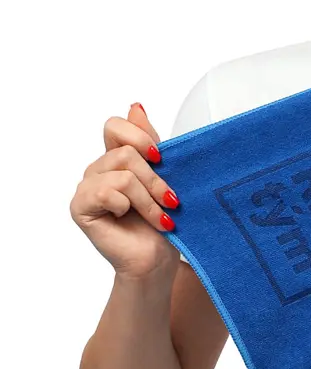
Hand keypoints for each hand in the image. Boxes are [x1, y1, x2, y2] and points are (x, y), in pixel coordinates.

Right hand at [71, 103, 182, 279]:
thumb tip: (135, 106)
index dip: (140, 137)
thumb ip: (149, 144)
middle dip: (155, 179)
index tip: (160, 158)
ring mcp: (87, 187)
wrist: (158, 262)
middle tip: (171, 202)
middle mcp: (98, 170)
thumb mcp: (164, 178)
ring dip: (148, 198)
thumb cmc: (163, 224)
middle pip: (125, 152)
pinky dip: (128, 207)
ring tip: (160, 218)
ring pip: (122, 173)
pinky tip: (130, 220)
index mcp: (115, 159)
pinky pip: (107, 191)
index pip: (115, 126)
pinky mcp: (80, 207)